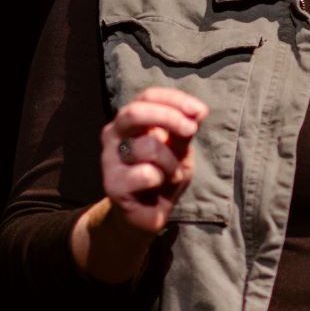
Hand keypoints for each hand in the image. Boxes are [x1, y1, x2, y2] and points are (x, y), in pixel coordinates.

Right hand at [100, 86, 208, 233]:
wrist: (147, 213)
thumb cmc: (163, 175)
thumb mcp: (179, 149)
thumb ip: (185, 130)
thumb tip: (198, 111)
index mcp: (130, 121)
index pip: (147, 97)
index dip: (174, 100)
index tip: (199, 111)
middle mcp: (114, 134)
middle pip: (135, 112)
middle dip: (168, 117)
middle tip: (191, 130)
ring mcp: (109, 159)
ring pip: (147, 146)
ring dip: (171, 162)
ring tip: (172, 174)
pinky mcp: (113, 184)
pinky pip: (146, 174)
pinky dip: (162, 180)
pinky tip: (156, 188)